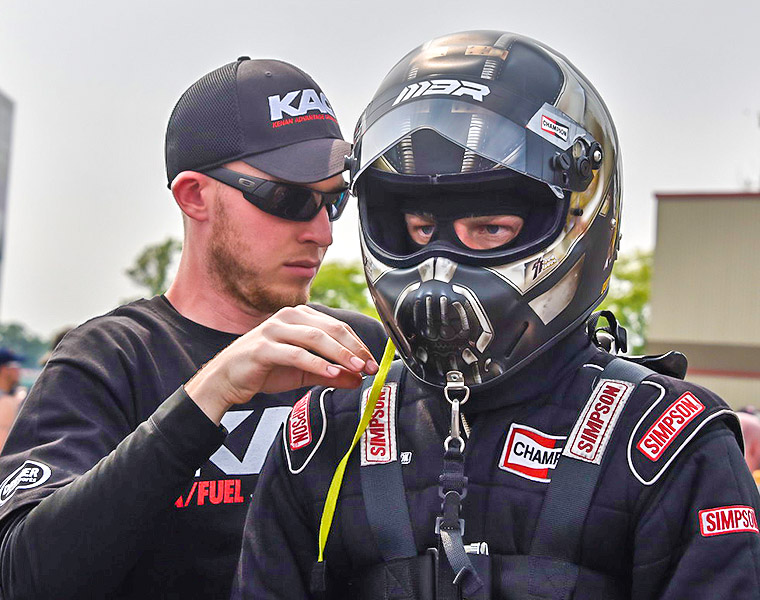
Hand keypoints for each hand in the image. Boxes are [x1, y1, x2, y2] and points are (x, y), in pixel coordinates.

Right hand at [184, 305, 379, 423]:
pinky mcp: (264, 347)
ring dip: (340, 354)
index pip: (337, 327)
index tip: (372, 363)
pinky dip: (317, 364)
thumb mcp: (303, 372)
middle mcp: (288, 317)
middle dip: (354, 348)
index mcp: (299, 316)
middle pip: (331, 329)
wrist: (226, 379)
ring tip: (356, 368)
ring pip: (316, 338)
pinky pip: (296, 354)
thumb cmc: (264, 370)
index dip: (358, 344)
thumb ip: (330, 373)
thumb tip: (358, 378)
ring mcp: (274, 330)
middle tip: (369, 366)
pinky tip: (332, 373)